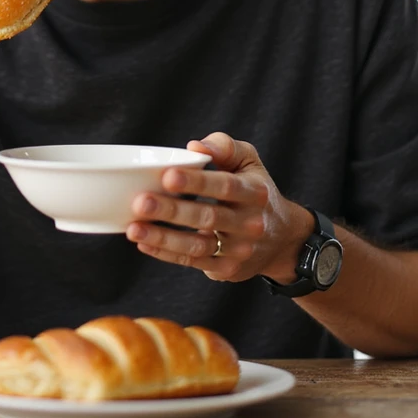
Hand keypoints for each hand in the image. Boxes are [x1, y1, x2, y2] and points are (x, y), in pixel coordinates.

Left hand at [126, 132, 313, 282]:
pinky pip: (192, 262)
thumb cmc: (255, 191)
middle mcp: (251, 223)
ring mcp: (239, 250)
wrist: (283, 240)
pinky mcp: (227, 270)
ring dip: (163, 238)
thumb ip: (224, 147)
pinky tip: (144, 243)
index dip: (196, 182)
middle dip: (172, 211)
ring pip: (197, 246)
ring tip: (134, 228)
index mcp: (255, 193)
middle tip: (140, 202)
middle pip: (208, 217)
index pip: (225, 186)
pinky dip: (166, 254)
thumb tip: (195, 147)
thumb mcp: (249, 162)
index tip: (168, 175)